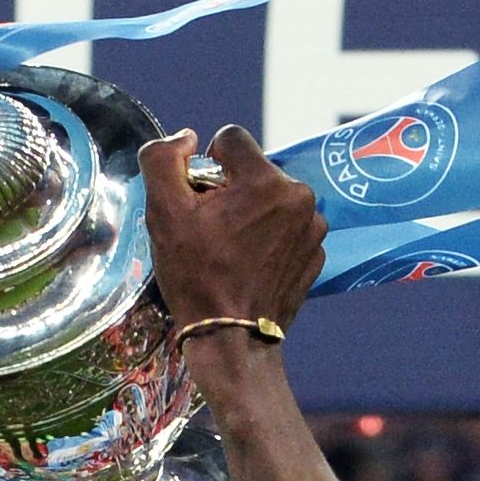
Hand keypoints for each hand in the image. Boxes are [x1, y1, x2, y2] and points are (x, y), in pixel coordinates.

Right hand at [142, 125, 324, 336]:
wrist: (231, 340)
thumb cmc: (196, 277)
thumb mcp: (164, 213)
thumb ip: (163, 160)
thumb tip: (188, 139)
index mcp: (267, 180)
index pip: (230, 140)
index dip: (206, 166)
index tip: (199, 202)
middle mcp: (300, 196)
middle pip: (253, 171)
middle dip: (230, 192)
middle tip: (212, 231)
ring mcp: (313, 228)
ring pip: (272, 199)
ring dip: (251, 214)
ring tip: (231, 250)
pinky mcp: (316, 254)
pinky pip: (288, 229)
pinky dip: (269, 239)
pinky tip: (250, 265)